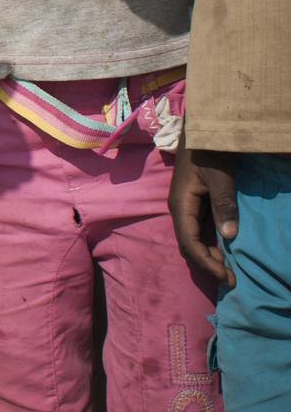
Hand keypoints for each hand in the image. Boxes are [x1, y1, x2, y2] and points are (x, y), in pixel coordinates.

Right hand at [169, 145, 238, 288]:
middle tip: (232, 279)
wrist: (202, 132)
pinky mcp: (194, 205)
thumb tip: (228, 236)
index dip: (206, 263)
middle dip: (207, 265)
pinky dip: (209, 246)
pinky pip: (198, 231)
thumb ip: (223, 204)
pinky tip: (223, 251)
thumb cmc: (209, 151)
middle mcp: (179, 210)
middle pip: (187, 246)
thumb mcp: (220, 176)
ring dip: (208, 257)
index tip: (226, 276)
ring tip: (229, 270)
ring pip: (192, 240)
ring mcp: (185, 208)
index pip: (189, 242)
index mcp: (181, 205)